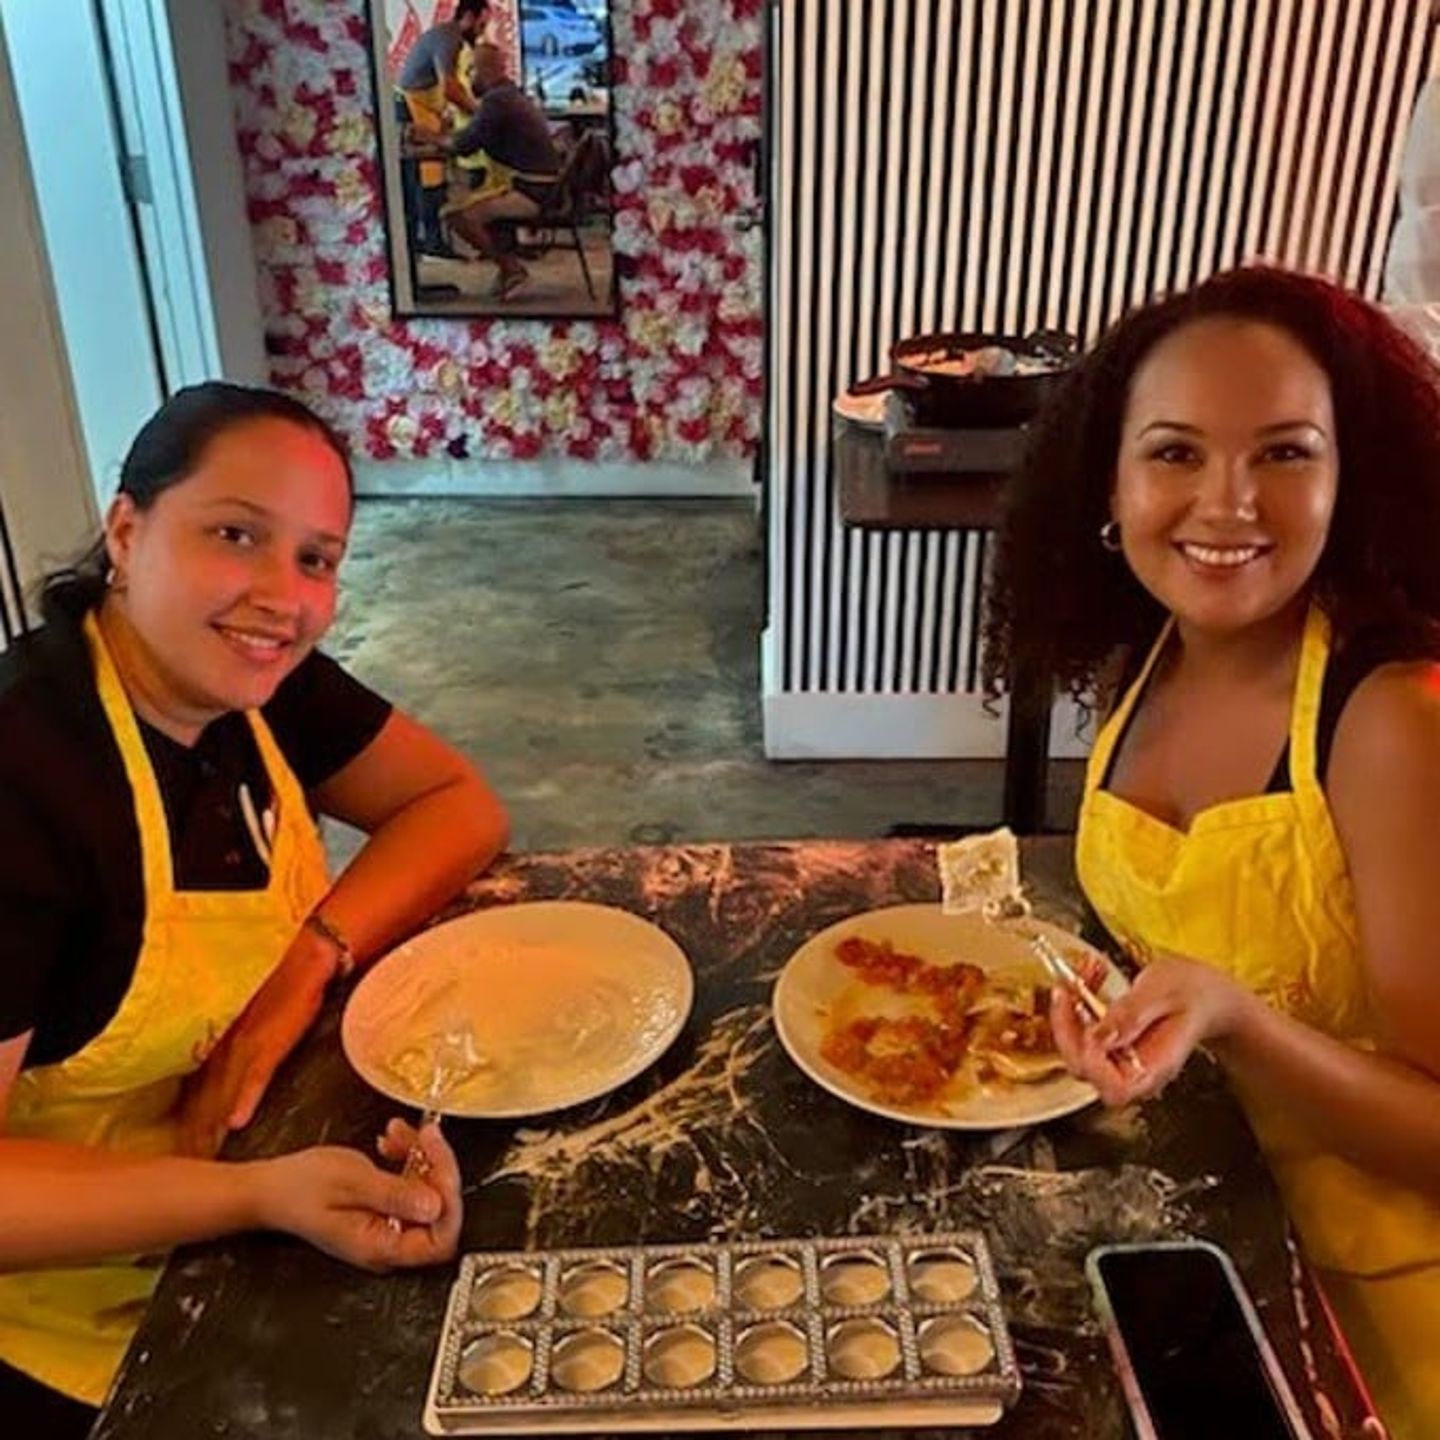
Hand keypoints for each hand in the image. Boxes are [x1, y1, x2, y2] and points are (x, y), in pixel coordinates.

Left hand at [177, 933, 335, 1156]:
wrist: (304, 956)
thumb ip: (235, 1038)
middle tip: (186, 1162)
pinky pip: (254, 1079)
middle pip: (201, 1098)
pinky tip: (237, 1123)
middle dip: (193, 1131)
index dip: (185, 1119)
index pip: (194, 1088)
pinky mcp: (271, 1044)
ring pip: (220, 1094)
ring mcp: (247, 1047)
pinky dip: (244, 1101)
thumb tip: (230, 1063)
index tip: (180, 1147)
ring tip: (205, 1156)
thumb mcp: (249, 1013)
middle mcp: (225, 1047)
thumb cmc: (281, 980)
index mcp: (219, 1042)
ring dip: (211, 1126)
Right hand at [248, 1120, 462, 1270]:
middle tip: (425, 1136)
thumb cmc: (298, 1189)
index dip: (449, 1200)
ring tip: (399, 1133)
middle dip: (436, 1168)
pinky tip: (392, 1142)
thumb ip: (394, 1195)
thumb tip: (435, 1204)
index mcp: (381, 1246)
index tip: (440, 1162)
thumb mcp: (350, 1183)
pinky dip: (407, 1158)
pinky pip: (411, 1183)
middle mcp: (388, 1241)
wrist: (270, 1187)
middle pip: (438, 1210)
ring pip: (426, 1191)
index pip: (440, 1238)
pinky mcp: (385, 1207)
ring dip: (420, 1157)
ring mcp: (388, 1224)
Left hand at [1050, 952, 1251, 1105]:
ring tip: (1084, 975)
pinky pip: (1082, 1038)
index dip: (1092, 1060)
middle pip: (1084, 1070)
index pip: (1114, 1088)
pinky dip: (1076, 1008)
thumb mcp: (1164, 992)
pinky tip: (1087, 981)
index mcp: (1155, 1068)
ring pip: (1077, 1052)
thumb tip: (1098, 1038)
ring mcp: (1121, 1065)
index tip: (1089, 1022)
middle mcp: (1135, 1074)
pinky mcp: (1110, 1051)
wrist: (1208, 997)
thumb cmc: (1195, 994)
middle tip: (1068, 988)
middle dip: (1068, 1025)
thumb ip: (1130, 1015)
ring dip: (1069, 1012)